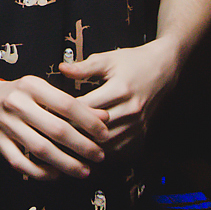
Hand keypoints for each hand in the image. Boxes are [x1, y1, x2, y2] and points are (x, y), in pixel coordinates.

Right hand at [0, 75, 109, 180]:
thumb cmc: (18, 95)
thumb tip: (103, 117)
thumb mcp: (42, 90)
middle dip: (82, 146)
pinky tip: (56, 175)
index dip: (89, 121)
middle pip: (56, 129)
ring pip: (41, 149)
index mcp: (31, 86)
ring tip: (84, 171)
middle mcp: (17, 104)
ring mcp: (6, 125)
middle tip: (99, 156)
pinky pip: (21, 163)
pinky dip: (40, 172)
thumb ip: (71, 102)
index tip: (105, 134)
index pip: (67, 104)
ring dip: (66, 163)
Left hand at [58, 42, 180, 155]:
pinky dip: (102, 150)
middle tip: (52, 134)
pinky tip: (87, 148)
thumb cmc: (133, 62)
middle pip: (95, 129)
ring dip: (87, 145)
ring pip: (107, 143)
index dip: (65, 112)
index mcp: (120, 89)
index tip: (48, 113)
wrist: (162, 69)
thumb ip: (85, 66)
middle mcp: (131, 109)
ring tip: (66, 144)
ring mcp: (137, 123)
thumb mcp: (109, 59)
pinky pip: (118, 148)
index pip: (87, 107)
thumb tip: (62, 69)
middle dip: (73, 132)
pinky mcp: (140, 132)